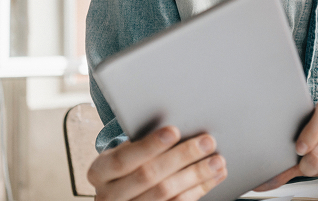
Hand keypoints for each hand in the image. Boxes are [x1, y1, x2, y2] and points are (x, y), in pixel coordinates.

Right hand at [88, 126, 226, 200]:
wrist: (122, 197)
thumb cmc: (130, 165)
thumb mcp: (126, 153)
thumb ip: (143, 143)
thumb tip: (180, 124)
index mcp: (100, 171)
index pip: (124, 158)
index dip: (150, 145)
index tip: (174, 130)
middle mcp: (108, 195)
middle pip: (149, 176)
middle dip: (182, 157)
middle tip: (208, 141)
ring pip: (166, 194)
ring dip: (196, 175)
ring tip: (218, 160)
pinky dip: (199, 189)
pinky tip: (214, 176)